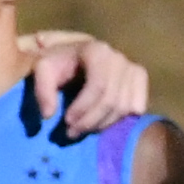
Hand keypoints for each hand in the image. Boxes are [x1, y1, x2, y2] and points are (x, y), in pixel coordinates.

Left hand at [20, 32, 148, 139]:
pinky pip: (137, 107)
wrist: (73, 55)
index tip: (66, 121)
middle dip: (91, 121)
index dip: (84, 108)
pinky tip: (102, 120)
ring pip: (125, 107)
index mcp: (97, 51)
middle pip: (112, 99)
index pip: (99, 86)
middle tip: (72, 133)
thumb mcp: (43, 71)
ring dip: (103, 124)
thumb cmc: (58, 63)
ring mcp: (133, 68)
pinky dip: (120, 119)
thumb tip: (49, 115)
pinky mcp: (140, 79)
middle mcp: (119, 58)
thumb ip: (42, 90)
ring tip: (84, 129)